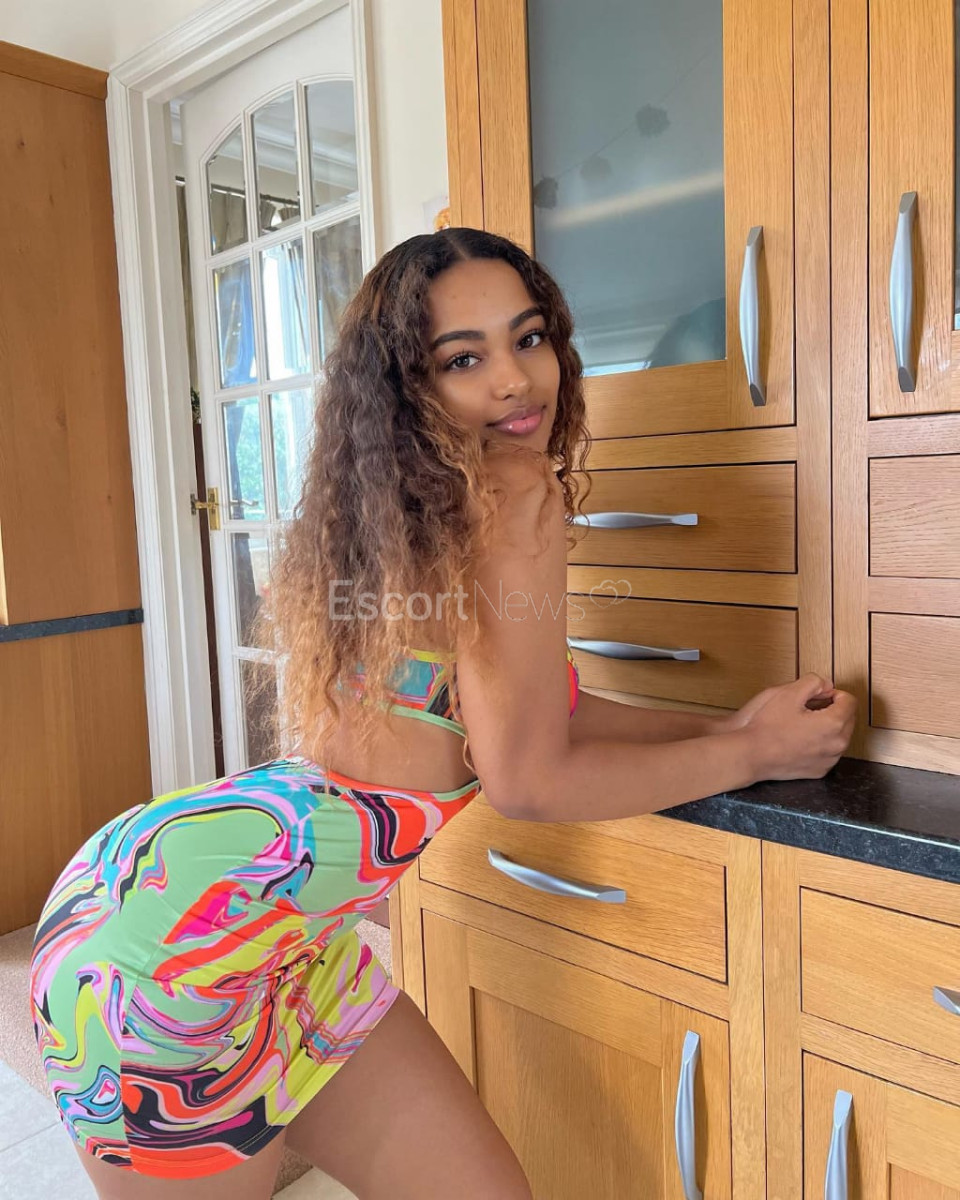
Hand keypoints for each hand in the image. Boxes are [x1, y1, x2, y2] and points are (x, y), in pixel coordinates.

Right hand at [737, 673, 857, 781]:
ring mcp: (829, 760)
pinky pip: (829, 752)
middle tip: (809, 707)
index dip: (834, 693)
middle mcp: (837, 744)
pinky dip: (821, 743)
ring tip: (804, 723)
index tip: (819, 695)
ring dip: (829, 727)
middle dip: (834, 710)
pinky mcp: (819, 771)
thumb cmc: (767, 726)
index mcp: (833, 723)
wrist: (751, 755)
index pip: (850, 701)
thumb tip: (827, 685)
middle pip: (848, 719)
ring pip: (840, 737)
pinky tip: (801, 739)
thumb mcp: (788, 693)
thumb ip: (813, 682)